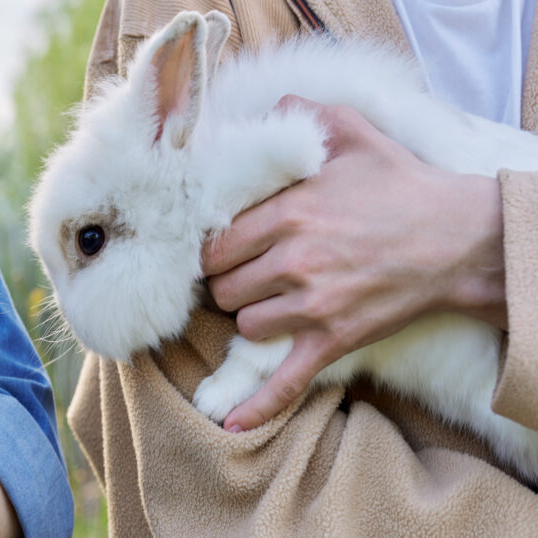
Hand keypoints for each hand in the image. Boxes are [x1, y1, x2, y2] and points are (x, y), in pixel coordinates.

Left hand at [202, 95, 505, 431]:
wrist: (463, 239)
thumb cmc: (402, 184)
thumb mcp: (352, 133)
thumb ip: (300, 115)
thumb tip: (263, 111)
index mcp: (288, 213)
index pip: (213, 243)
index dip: (208, 248)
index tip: (215, 247)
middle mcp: (294, 260)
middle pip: (222, 286)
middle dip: (226, 281)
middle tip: (241, 273)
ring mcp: (313, 305)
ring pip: (245, 324)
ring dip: (249, 316)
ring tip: (267, 301)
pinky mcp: (335, 339)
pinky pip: (287, 379)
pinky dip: (258, 405)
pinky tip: (229, 426)